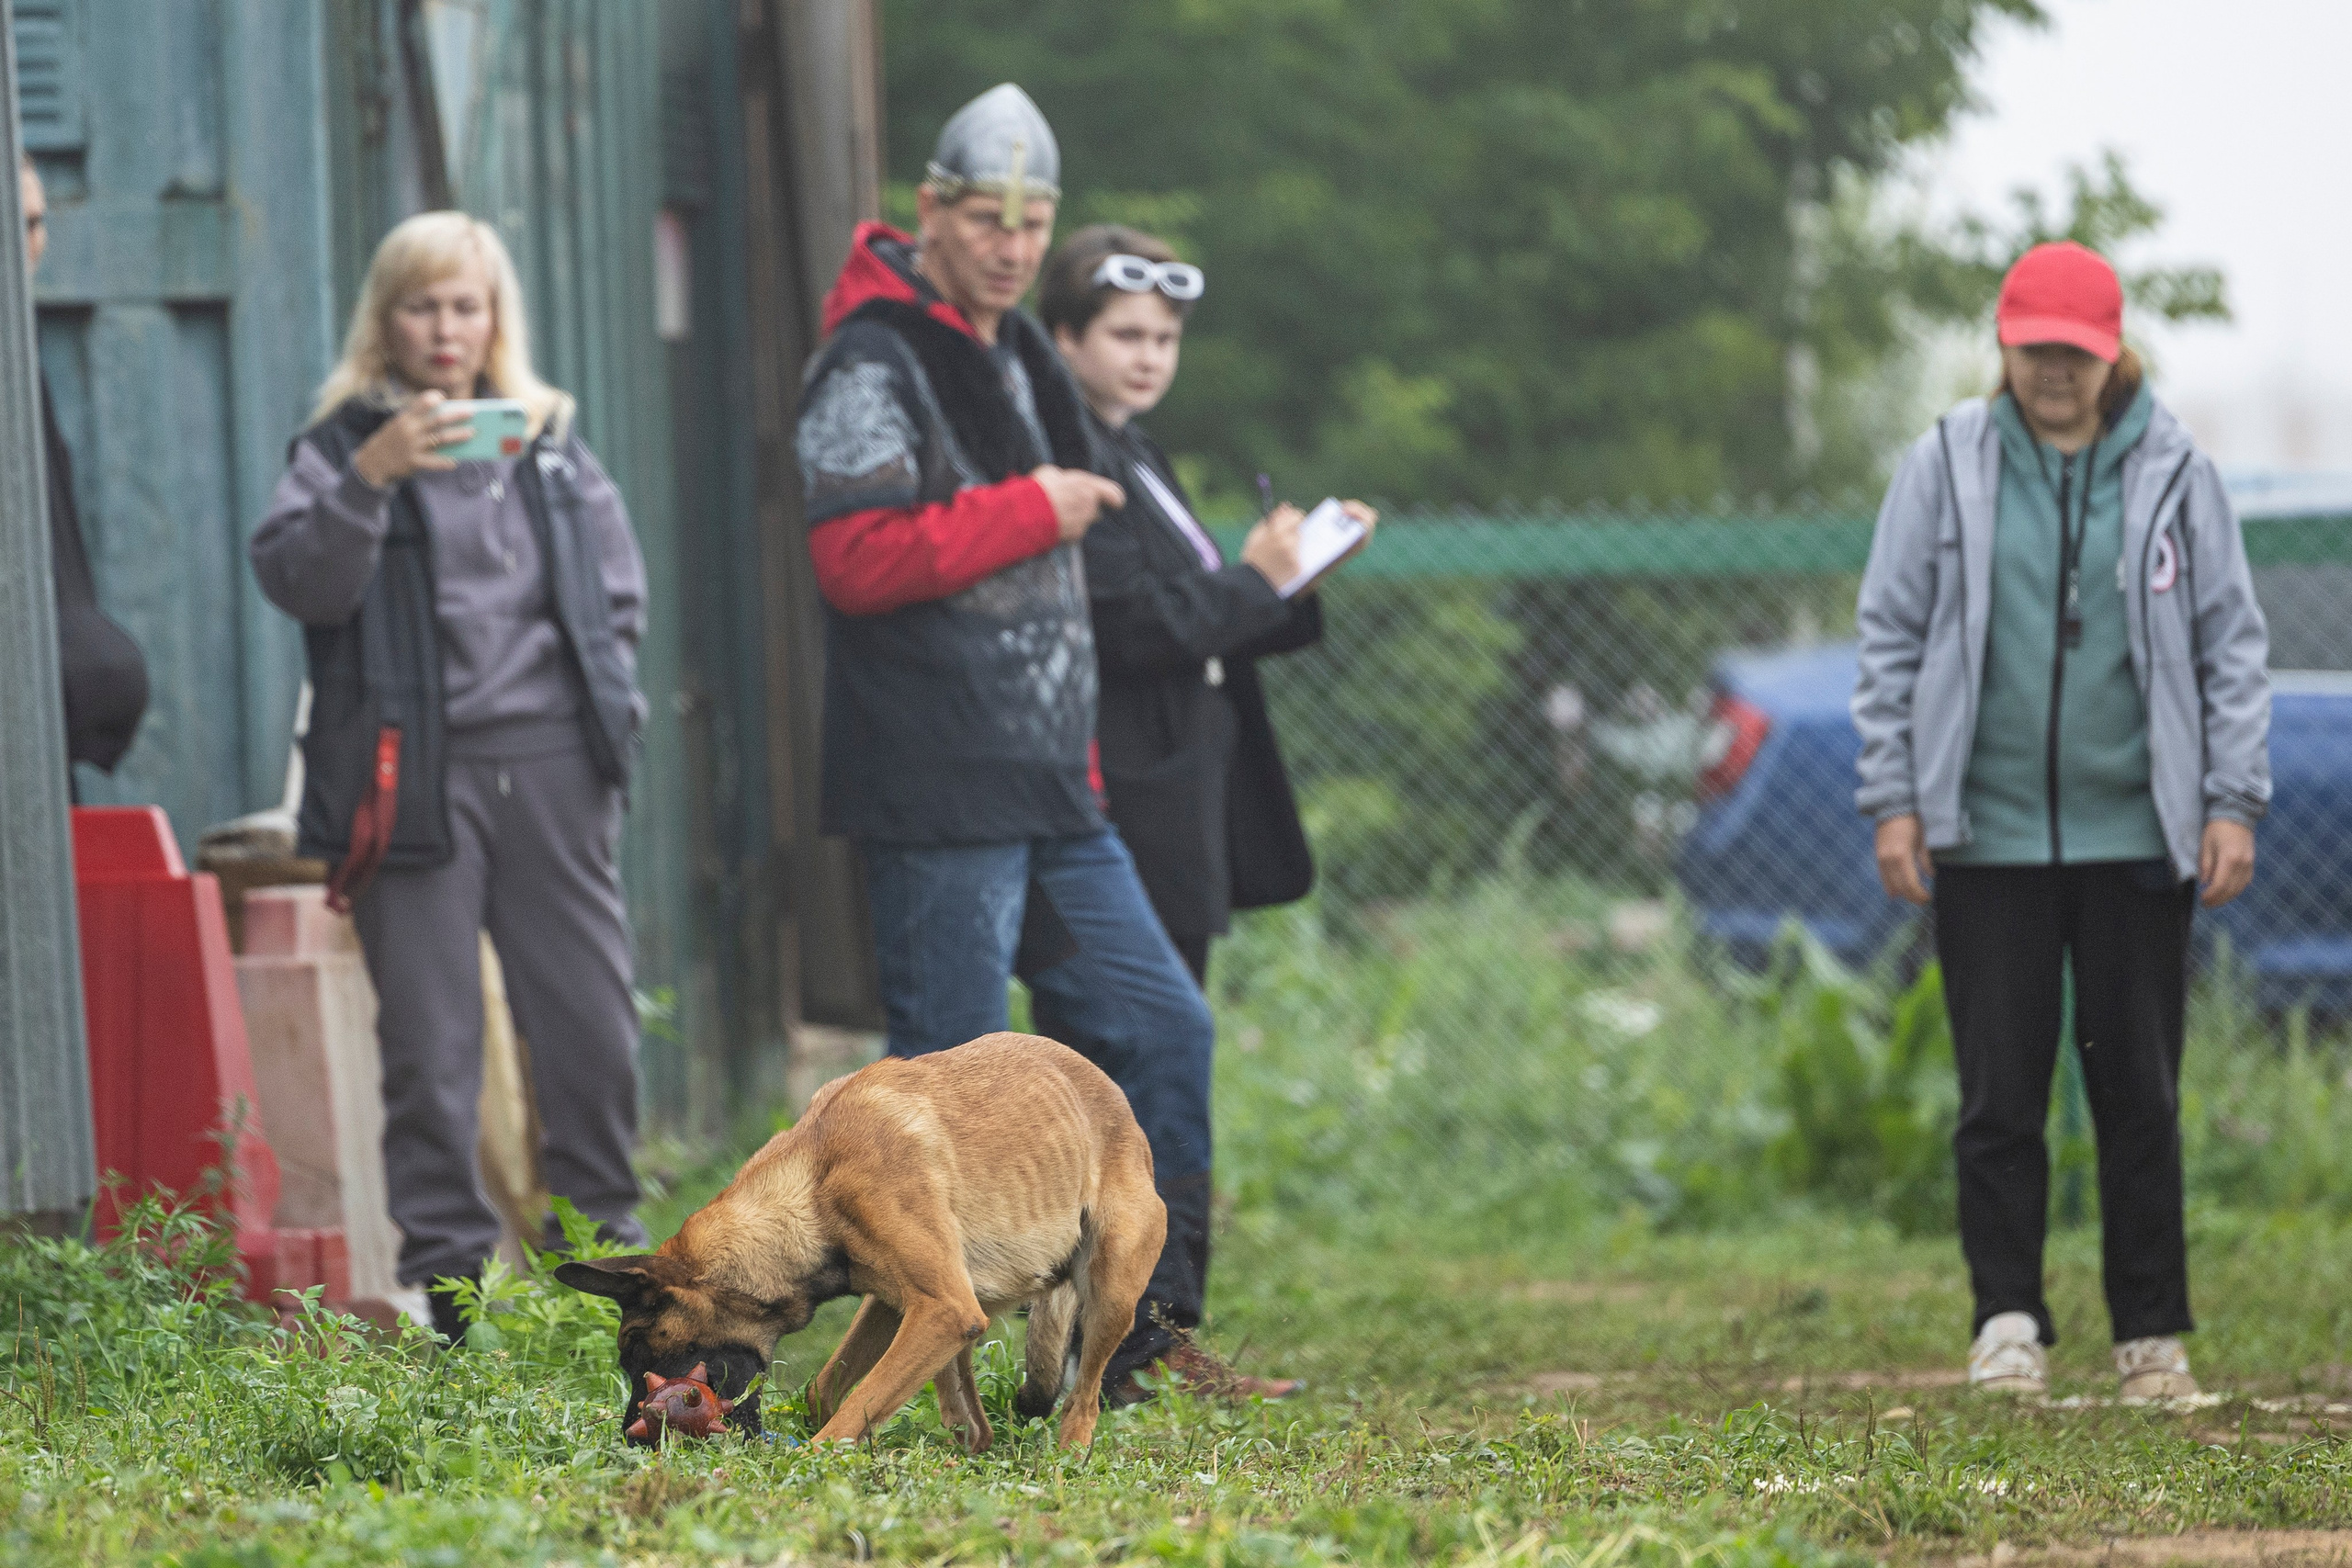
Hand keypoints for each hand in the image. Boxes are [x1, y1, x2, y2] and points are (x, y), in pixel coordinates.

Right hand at [351, 390, 468, 487]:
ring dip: (458, 435)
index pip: (421, 403)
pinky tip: (455, 462)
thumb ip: (418, 421)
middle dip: (456, 415)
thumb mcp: (398, 426)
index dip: (433, 398)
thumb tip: (447, 419)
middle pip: (437, 420)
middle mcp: (409, 430)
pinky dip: (444, 462)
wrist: (372, 463)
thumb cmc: (391, 441)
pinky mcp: (413, 462)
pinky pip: (433, 462)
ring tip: (472, 433)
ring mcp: (412, 446)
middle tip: (472, 412)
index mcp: (405, 418)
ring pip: (440, 439)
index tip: (444, 396)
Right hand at [1030, 466, 1124, 541]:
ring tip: (1055, 514)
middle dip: (1085, 508)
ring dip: (1075, 519)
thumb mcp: (1050, 472)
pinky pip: (1075, 532)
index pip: (1114, 494)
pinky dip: (1067, 530)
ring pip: (1085, 521)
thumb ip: (1065, 479)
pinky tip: (1052, 524)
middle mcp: (1090, 505)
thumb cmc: (1037, 489)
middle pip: (1096, 509)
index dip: (1116, 499)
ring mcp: (1083, 523)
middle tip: (1067, 504)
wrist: (1025, 514)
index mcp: (1088, 486)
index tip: (1117, 503)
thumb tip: (1062, 481)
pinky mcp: (1075, 537)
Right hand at [1240, 503, 1305, 588]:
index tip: (1294, 519)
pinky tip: (1286, 562)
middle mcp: (1288, 543)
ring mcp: (1295, 557)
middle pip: (1301, 529)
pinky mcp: (1299, 569)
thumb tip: (1284, 507)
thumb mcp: (1255, 536)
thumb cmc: (1252, 559)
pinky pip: (1302, 557)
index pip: (1296, 516)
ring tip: (1285, 550)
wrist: (1253, 585)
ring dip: (1297, 543)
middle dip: (1297, 529)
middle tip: (1291, 534)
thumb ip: (1271, 520)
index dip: (1296, 516)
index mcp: (1276, 533)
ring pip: (1302, 543)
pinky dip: (1297, 557)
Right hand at [1875, 813, 1932, 904]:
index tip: (1928, 898)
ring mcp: (1880, 859)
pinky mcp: (1877, 856)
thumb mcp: (1922, 841)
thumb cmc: (1911, 822)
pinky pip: (1883, 876)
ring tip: (1911, 897)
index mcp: (1902, 856)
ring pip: (1889, 884)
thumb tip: (1930, 875)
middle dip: (1912, 896)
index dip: (1919, 894)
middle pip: (1900, 887)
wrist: (1892, 807)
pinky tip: (1895, 892)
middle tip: (1922, 901)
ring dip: (1901, 893)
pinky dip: (1890, 885)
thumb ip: (1925, 861)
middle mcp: (1888, 860)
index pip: (1911, 884)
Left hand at [2199, 819, 2255, 907]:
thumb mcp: (2205, 846)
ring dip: (2227, 897)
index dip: (2211, 896)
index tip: (2202, 900)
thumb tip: (2205, 884)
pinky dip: (2236, 889)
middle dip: (2218, 900)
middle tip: (2206, 904)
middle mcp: (2242, 864)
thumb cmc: (2216, 829)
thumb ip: (2206, 866)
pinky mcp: (2252, 863)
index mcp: (2229, 859)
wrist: (2236, 816)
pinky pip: (2245, 882)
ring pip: (2240, 888)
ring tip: (2215, 900)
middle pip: (2231, 890)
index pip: (2220, 885)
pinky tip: (2227, 892)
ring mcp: (2249, 864)